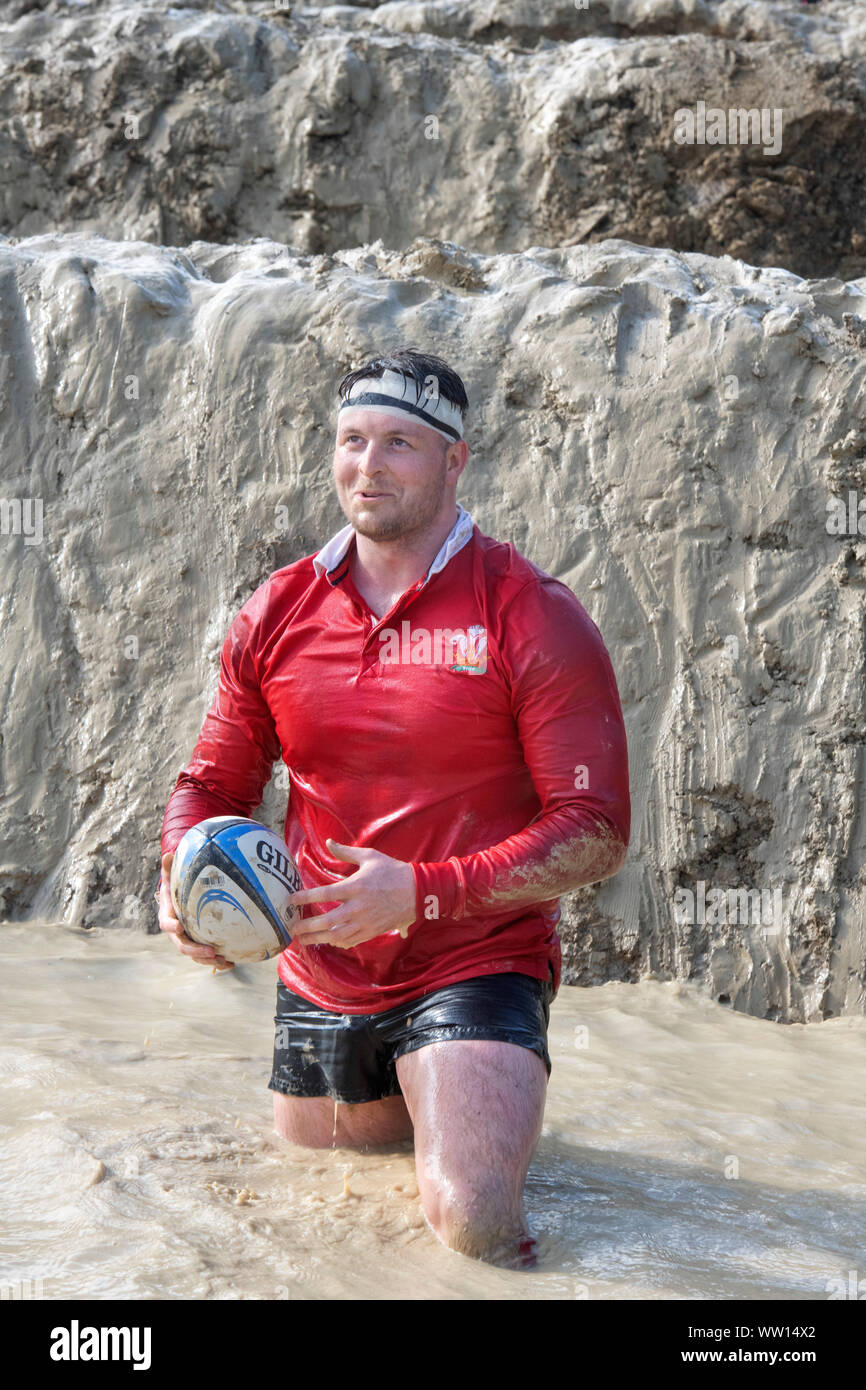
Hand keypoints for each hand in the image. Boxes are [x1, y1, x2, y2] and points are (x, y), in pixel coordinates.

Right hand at [155, 850, 234, 971]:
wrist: (177, 904)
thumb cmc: (176, 889)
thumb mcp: (171, 878)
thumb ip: (169, 868)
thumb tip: (168, 852)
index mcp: (169, 917)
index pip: (167, 924)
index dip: (172, 927)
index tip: (179, 926)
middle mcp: (177, 933)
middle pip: (183, 946)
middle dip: (196, 951)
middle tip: (210, 951)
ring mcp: (188, 942)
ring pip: (195, 956)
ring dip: (208, 961)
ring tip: (223, 961)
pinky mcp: (198, 946)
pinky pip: (207, 957)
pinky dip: (217, 962)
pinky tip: (231, 963)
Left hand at [287, 839, 415, 949]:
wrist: (417, 892)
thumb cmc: (393, 871)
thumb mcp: (370, 856)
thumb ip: (346, 851)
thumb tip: (328, 842)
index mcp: (355, 887)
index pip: (323, 894)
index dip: (304, 897)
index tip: (290, 900)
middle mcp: (358, 907)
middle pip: (326, 921)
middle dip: (307, 926)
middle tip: (292, 928)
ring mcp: (365, 922)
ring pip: (336, 935)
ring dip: (317, 938)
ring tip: (303, 939)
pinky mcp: (372, 931)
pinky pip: (350, 941)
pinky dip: (336, 942)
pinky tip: (327, 941)